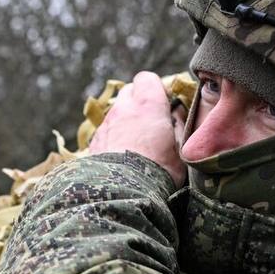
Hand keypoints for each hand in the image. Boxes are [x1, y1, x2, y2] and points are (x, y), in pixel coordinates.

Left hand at [88, 71, 187, 186]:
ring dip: (125, 120)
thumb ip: (178, 124)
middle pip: (128, 91)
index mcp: (147, 105)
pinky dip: (113, 137)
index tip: (163, 105)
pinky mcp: (94, 143)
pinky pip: (105, 132)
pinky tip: (121, 156)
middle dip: (138, 101)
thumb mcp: (181, 149)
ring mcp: (105, 125)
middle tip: (150, 122)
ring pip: (115, 112)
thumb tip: (176, 112)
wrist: (124, 194)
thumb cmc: (160, 172)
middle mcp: (123, 109)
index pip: (147, 79)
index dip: (155, 89)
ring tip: (135, 144)